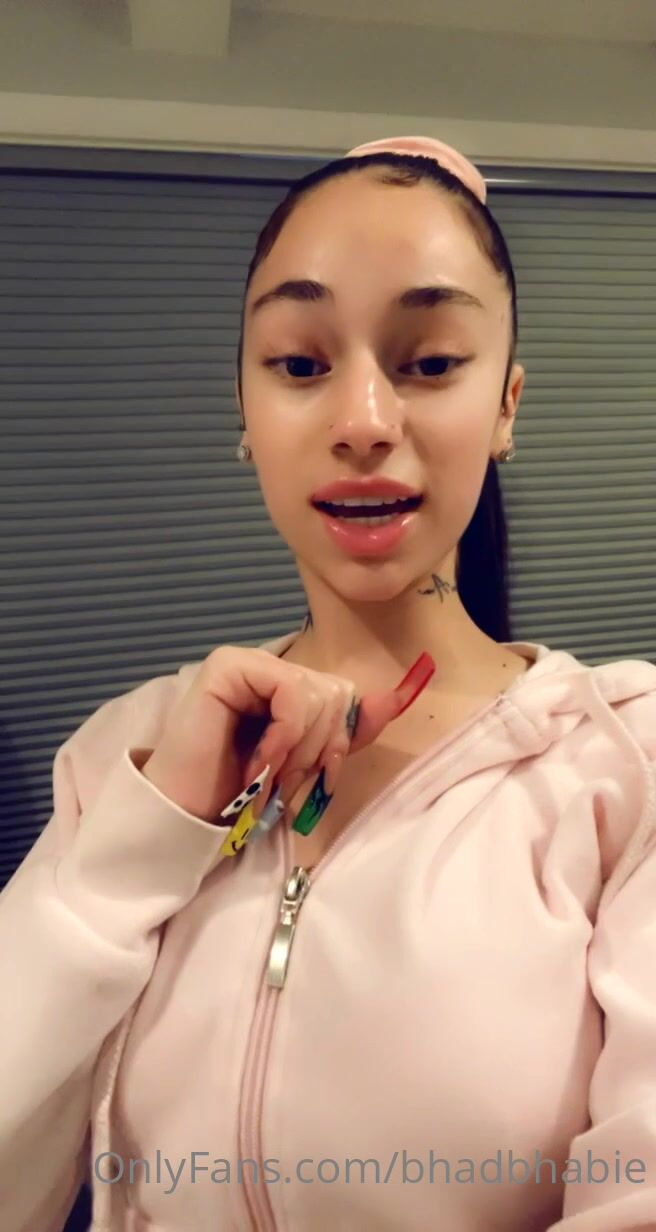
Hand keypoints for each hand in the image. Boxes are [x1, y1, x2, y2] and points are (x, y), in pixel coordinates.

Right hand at [140, 644, 434, 826]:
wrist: (188, 812)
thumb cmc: (242, 790)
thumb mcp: (308, 761)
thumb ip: (348, 731)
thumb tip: (398, 697)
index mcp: (288, 685)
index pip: (344, 695)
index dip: (339, 740)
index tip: (318, 778)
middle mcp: (269, 666)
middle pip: (336, 693)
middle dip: (318, 748)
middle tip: (286, 779)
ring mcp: (247, 661)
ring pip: (317, 692)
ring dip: (299, 748)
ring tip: (269, 774)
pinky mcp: (227, 665)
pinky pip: (290, 690)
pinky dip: (286, 734)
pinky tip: (261, 759)